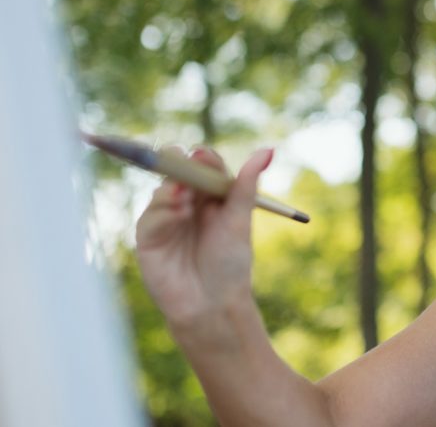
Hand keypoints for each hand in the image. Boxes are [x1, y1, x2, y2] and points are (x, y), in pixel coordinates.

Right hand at [135, 146, 273, 328]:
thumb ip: (247, 184)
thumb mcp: (240, 219)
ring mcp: (165, 217)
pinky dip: (164, 210)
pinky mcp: (149, 236)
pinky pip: (151, 215)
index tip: (205, 157)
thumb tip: (268, 150)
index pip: (203, 165)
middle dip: (180, 164)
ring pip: (162, 189)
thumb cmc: (230, 263)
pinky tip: (178, 211)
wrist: (213, 303)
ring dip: (174, 188)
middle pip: (177, 170)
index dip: (203, 158)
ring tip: (187, 197)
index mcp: (210, 195)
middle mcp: (186, 201)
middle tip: (188, 163)